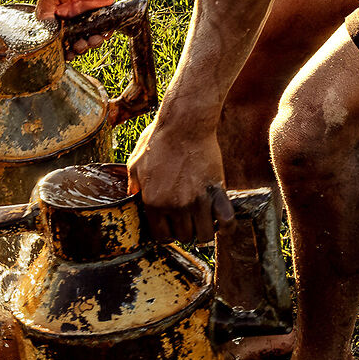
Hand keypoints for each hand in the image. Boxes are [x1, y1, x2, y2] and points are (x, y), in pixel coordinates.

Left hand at [127, 118, 230, 244]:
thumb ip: (134, 187)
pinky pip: (227, 221)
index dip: (166, 233)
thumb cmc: (158, 140)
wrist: (185, 123)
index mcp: (153, 202)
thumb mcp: (135, 163)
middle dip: (184, 231)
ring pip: (204, 234)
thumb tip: (131, 200)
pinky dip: (226, 226)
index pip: (161, 236)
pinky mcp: (217, 192)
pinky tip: (221, 221)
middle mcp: (175, 206)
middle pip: (184, 236)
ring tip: (202, 219)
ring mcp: (197, 200)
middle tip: (186, 219)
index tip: (170, 225)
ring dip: (204, 230)